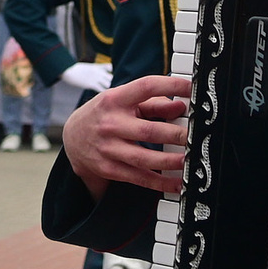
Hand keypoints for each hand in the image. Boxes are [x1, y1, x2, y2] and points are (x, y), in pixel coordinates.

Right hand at [60, 62, 113, 93]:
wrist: (68, 70)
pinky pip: (101, 90)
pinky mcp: (92, 84)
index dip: (109, 72)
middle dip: (108, 81)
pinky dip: (101, 92)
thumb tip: (91, 74)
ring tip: (100, 90)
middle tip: (102, 85)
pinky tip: (97, 93)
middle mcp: (98, 72)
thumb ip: (91, 70)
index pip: (110, 67)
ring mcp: (96, 78)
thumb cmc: (73, 69)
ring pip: (108, 84)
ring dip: (105, 87)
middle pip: (111, 77)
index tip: (105, 75)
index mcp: (96, 66)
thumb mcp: (85, 67)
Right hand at [61, 74, 189, 198]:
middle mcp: (111, 124)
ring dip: (171, 162)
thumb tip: (181, 106)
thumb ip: (153, 102)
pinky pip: (139, 178)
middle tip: (194, 136)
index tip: (192, 88)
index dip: (171, 86)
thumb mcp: (123, 100)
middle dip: (176, 135)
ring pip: (145, 159)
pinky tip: (178, 182)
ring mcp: (109, 148)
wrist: (72, 138)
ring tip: (190, 160)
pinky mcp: (109, 169)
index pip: (145, 87)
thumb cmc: (104, 114)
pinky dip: (160, 182)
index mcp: (115, 100)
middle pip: (149, 131)